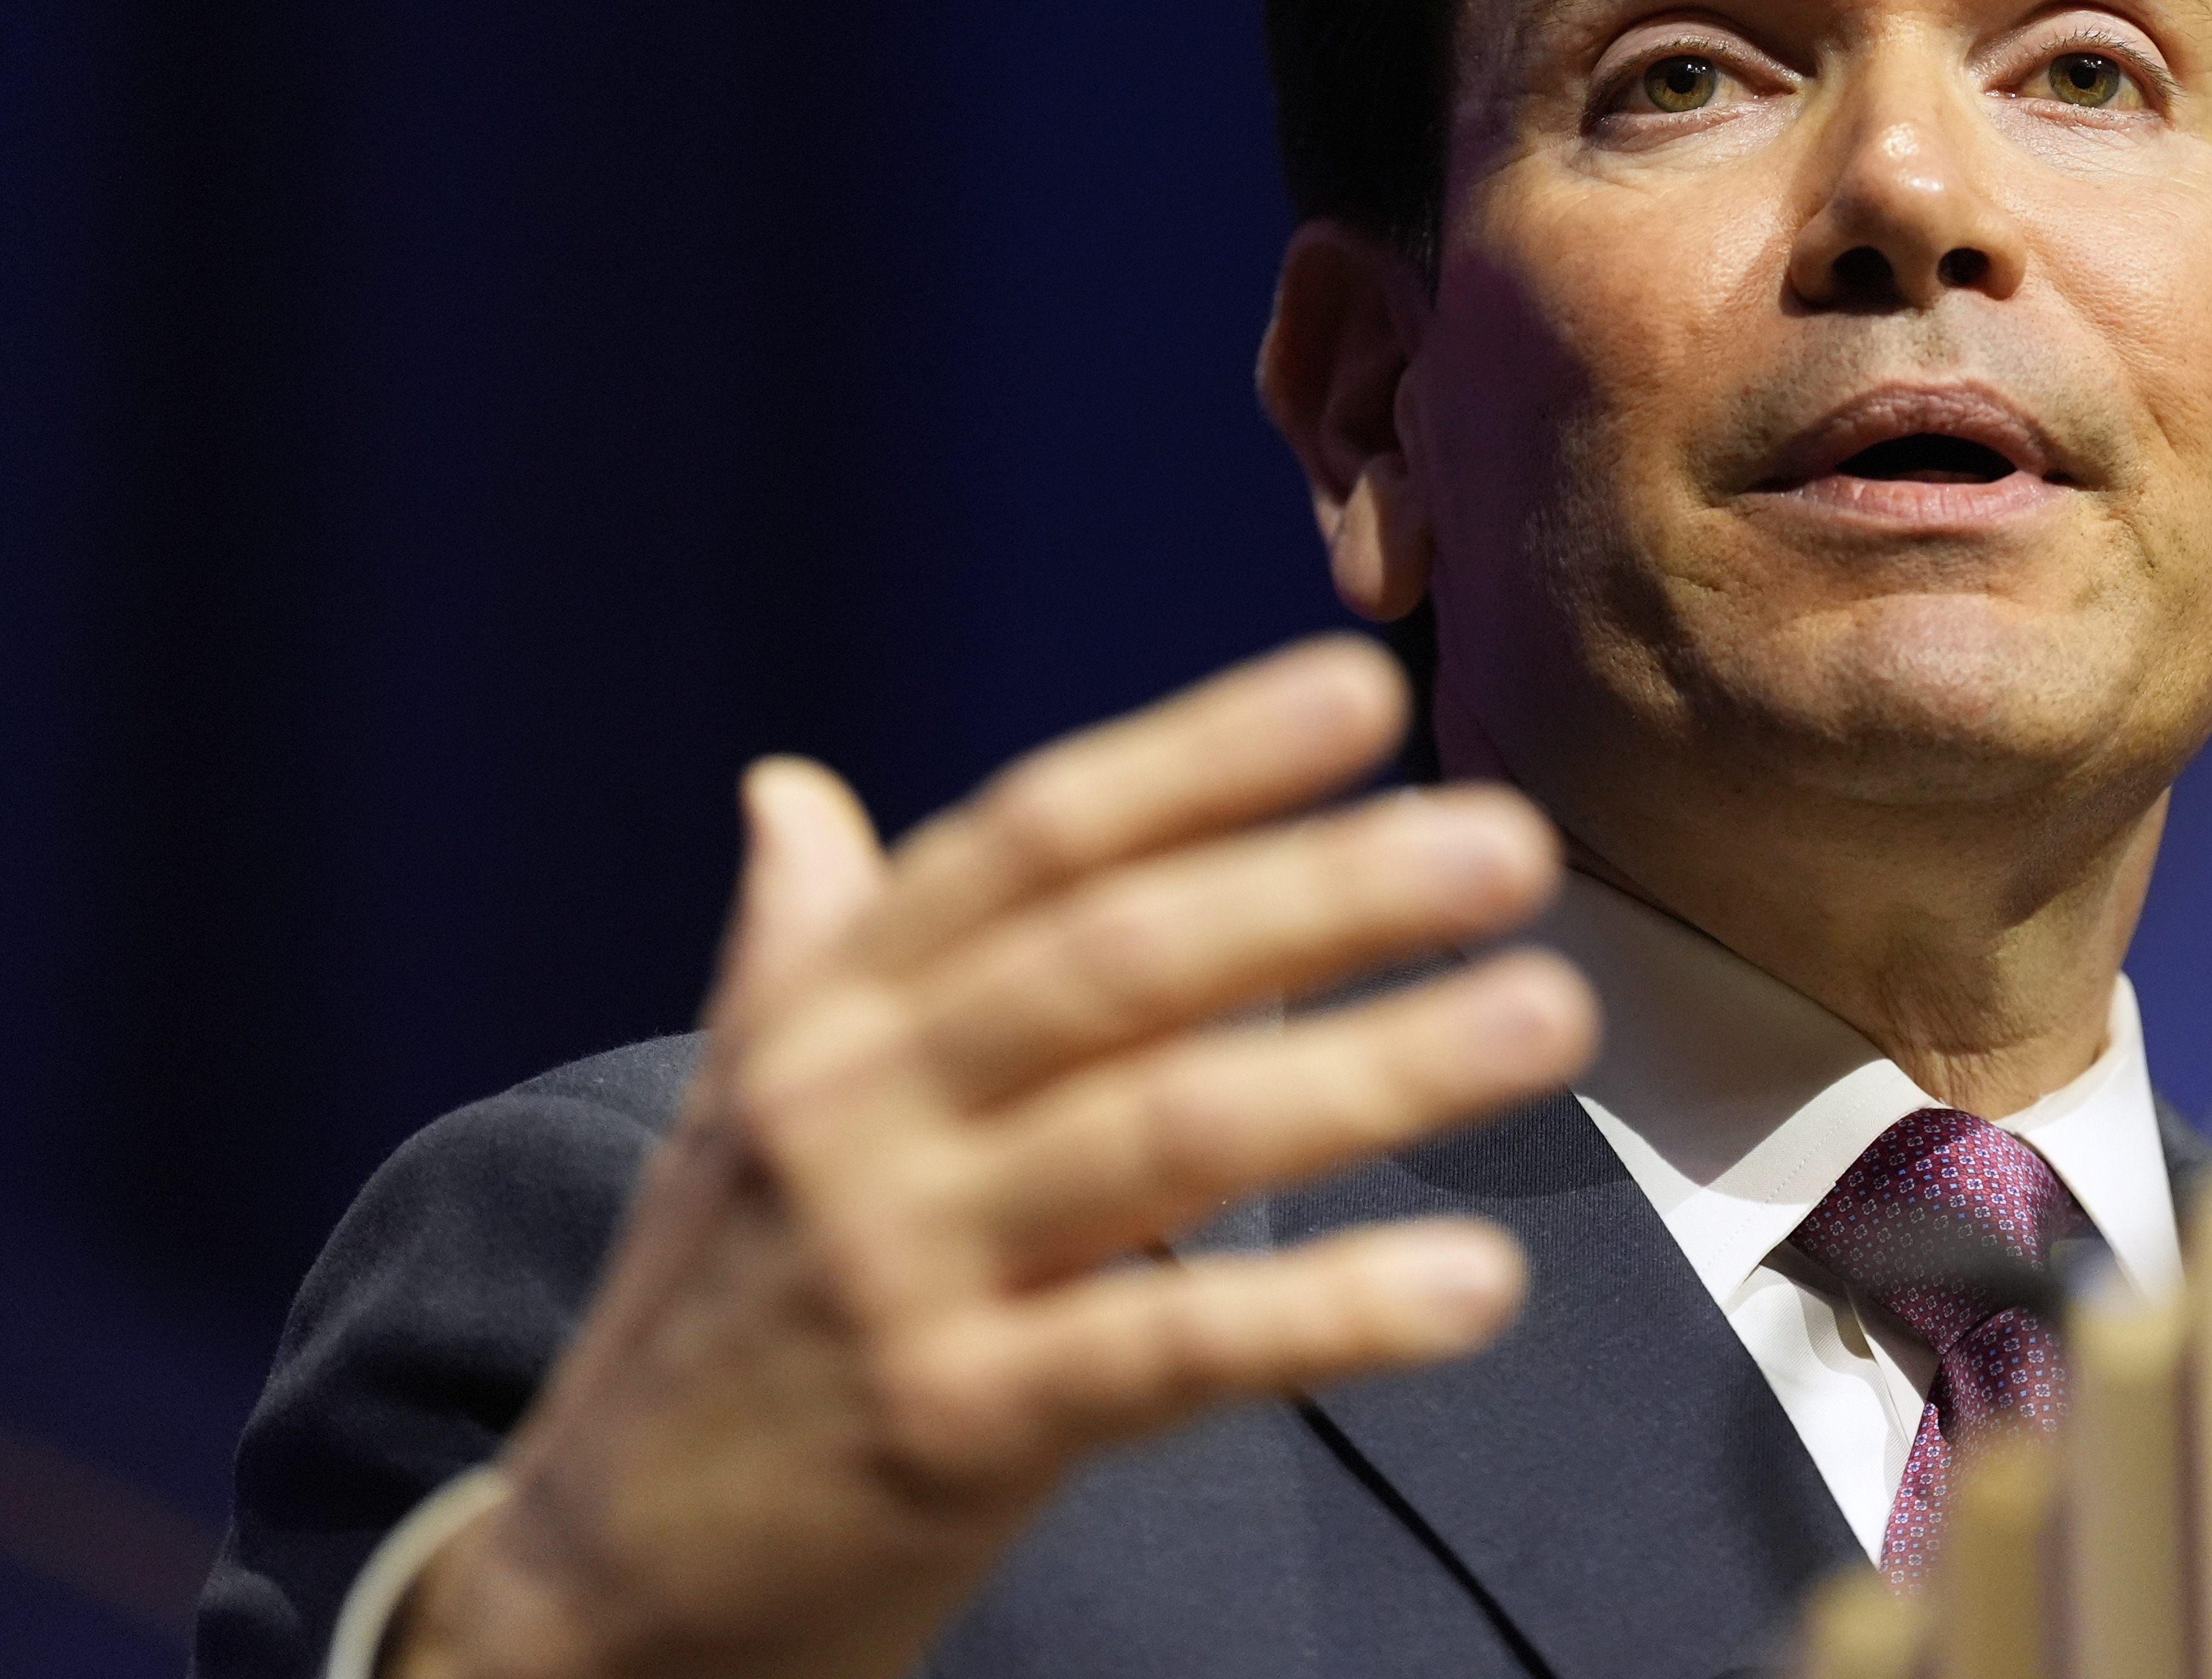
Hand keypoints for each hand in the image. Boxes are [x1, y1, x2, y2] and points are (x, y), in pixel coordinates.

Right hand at [386, 636, 1589, 1678]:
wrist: (598, 1597)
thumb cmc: (717, 1323)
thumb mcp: (737, 1115)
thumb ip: (799, 949)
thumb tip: (787, 785)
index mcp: (832, 1019)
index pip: (1033, 841)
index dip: (1201, 756)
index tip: (1362, 690)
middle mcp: (858, 1115)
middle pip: (1120, 959)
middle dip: (1325, 886)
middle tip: (1510, 842)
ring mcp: (900, 1269)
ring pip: (1169, 1133)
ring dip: (1375, 1070)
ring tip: (1546, 1013)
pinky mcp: (948, 1430)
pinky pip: (1166, 1350)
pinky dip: (1329, 1313)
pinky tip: (1476, 1284)